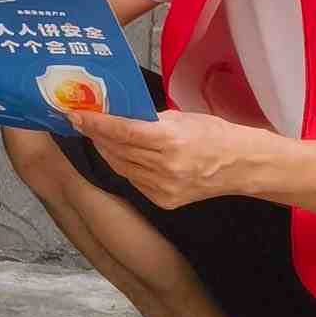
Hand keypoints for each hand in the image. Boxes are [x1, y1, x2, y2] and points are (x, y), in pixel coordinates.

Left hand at [67, 108, 264, 208]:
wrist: (240, 166)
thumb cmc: (213, 134)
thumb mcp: (182, 118)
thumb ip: (149, 120)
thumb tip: (117, 116)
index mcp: (171, 141)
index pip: (123, 131)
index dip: (96, 124)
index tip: (75, 114)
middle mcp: (165, 168)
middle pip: (118, 150)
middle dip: (96, 135)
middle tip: (81, 121)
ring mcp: (163, 189)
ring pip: (121, 168)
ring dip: (106, 151)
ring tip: (97, 136)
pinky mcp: (164, 202)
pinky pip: (133, 181)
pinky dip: (124, 166)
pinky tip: (120, 155)